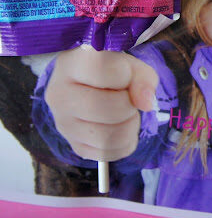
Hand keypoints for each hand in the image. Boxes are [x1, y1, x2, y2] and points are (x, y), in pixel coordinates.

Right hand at [45, 46, 158, 161]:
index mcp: (71, 64)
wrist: (92, 86)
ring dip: (129, 127)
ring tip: (125, 114)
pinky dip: (124, 143)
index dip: (125, 75)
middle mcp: (59, 94)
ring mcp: (62, 123)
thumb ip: (143, 78)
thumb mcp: (131, 65)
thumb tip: (145, 104)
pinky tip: (119, 128)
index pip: (103, 70)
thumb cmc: (112, 71)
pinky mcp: (73, 145)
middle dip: (129, 106)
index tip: (125, 74)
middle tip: (128, 99)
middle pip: (109, 109)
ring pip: (109, 137)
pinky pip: (108, 153)